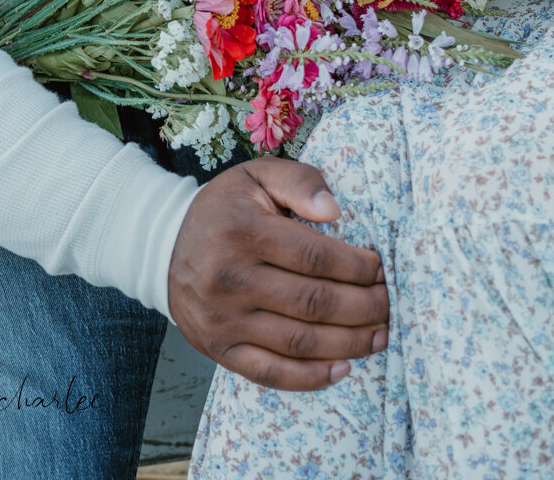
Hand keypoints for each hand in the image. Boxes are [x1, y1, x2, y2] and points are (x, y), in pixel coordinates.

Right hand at [167, 156, 388, 389]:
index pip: (315, 257)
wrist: (164, 247)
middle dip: (363, 307)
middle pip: (313, 303)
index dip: (356, 267)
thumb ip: (300, 182)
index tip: (380, 268)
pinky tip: (342, 369)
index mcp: (244, 231)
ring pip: (298, 342)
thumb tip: (336, 211)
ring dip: (348, 344)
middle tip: (389, 304)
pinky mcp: (220, 350)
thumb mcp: (256, 176)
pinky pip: (271, 373)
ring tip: (379, 336)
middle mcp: (231, 278)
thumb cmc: (224, 209)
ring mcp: (224, 320)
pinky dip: (310, 377)